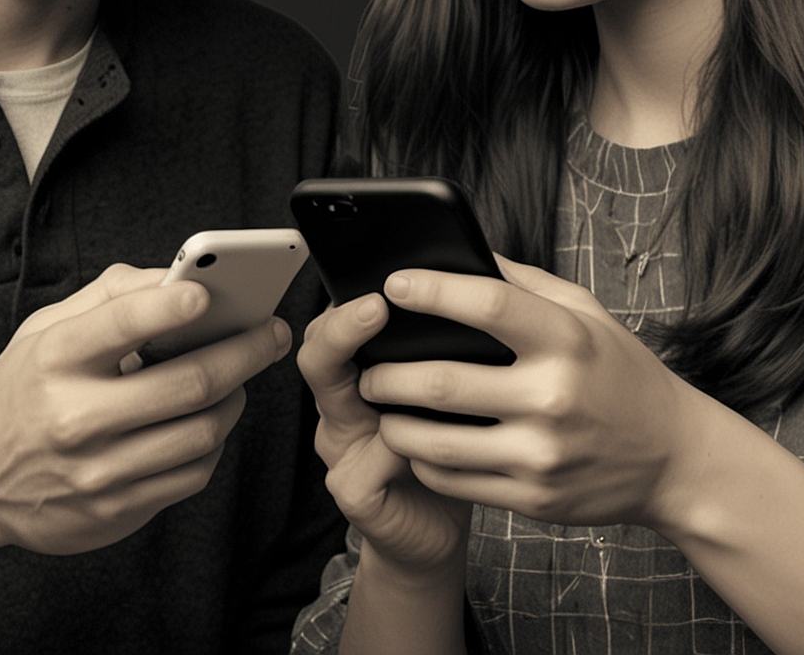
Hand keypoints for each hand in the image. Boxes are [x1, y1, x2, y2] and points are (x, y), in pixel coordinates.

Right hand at [0, 262, 292, 566]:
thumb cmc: (23, 391)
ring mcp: (97, 473)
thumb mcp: (45, 329)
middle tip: (271, 331)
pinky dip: (214, 441)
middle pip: (186, 384)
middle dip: (244, 351)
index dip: (170, 306)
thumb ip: (112, 296)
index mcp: (53, 360)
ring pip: (201, 432)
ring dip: (236, 397)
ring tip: (241, 374)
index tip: (209, 292)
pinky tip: (209, 418)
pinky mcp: (115, 512)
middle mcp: (73, 419)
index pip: (119, 325)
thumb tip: (180, 278)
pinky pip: (192, 474)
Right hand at [296, 294, 470, 576]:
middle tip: (378, 306)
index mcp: (363, 372)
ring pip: (333, 405)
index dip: (352, 298)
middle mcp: (343, 405)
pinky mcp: (354, 492)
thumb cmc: (457, 446)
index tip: (385, 275)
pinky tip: (426, 446)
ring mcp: (343, 449)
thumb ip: (460, 339)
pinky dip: (394, 453)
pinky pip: (363, 468)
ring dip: (372, 385)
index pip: (339, 321)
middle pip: (319, 355)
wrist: (441, 528)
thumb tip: (484, 276)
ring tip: (407, 369)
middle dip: (342, 328)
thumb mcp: (462, 387)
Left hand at [359, 256, 706, 530]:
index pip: (488, 304)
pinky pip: (454, 480)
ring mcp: (542, 454)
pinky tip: (412, 442)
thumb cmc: (622, 374)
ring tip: (379, 404)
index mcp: (567, 340)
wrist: (674, 458)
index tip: (395, 285)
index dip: (432, 290)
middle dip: (388, 372)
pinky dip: (421, 460)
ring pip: (437, 441)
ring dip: (393, 422)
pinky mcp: (534, 498)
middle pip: (444, 381)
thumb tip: (462, 252)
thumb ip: (524, 283)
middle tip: (367, 364)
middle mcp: (554, 397)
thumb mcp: (587, 314)